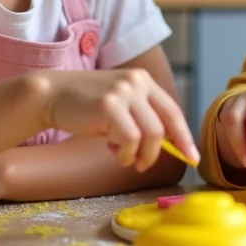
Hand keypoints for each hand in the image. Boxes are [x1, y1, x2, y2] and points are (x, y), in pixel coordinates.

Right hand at [44, 68, 197, 173]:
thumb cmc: (87, 106)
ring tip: (123, 157)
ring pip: (149, 134)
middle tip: (143, 165)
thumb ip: (142, 118)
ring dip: (139, 154)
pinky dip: (124, 152)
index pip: (173, 111)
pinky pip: (129, 138)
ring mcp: (123, 92)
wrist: (53, 95)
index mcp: (144, 81)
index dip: (184, 137)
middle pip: (163, 126)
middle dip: (156, 152)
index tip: (192, 158)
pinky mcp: (108, 105)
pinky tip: (111, 150)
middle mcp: (137, 82)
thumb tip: (168, 145)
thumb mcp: (121, 105)